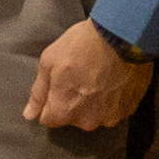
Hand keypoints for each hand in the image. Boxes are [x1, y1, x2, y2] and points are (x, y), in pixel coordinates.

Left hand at [25, 22, 156, 136]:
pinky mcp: (129, 109)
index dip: (51, 101)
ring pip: (95, 114)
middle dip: (73, 102)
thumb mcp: (49, 62)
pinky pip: (114, 109)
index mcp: (64, 112)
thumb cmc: (80, 46)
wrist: (122, 35)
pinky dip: (112, 99)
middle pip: (73, 117)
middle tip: (80, 77)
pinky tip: (114, 80)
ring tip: (99, 78)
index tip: (59, 84)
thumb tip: (29, 115)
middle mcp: (87, 122)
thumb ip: (38, 93)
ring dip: (94, 102)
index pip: (48, 119)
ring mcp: (110, 118)